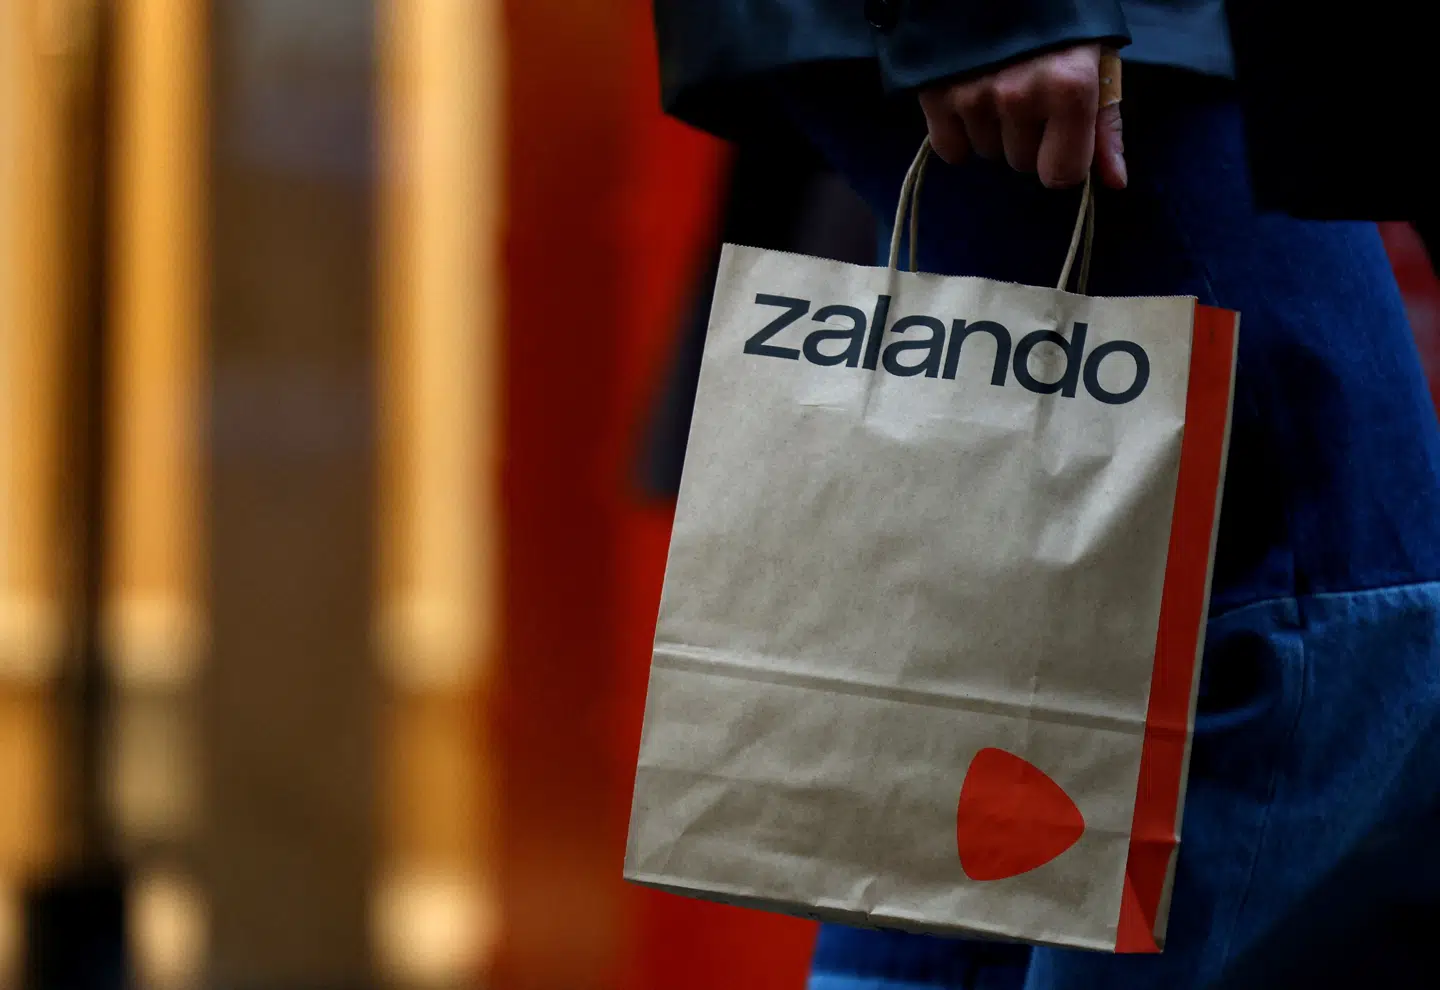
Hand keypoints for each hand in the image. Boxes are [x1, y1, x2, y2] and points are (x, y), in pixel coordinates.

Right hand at [918, 44, 1125, 189]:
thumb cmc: (1059, 19)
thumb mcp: (1095, 62)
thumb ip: (1105, 126)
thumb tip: (1114, 183)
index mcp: (1069, 89)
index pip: (1061, 174)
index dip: (1062, 158)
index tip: (1059, 134)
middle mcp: (1019, 97)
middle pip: (1021, 163)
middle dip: (1027, 137)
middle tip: (1026, 91)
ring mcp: (973, 96)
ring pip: (987, 152)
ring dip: (993, 130)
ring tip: (996, 83)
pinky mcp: (936, 95)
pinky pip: (950, 149)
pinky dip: (957, 133)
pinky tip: (967, 97)